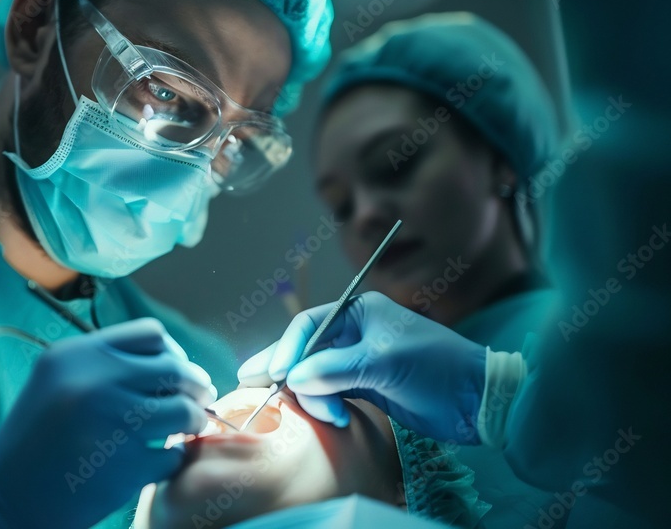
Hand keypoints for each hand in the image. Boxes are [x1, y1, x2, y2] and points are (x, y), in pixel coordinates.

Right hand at [0, 318, 216, 527]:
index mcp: (78, 355)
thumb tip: (173, 359)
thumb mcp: (58, 378)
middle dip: (194, 384)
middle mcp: (95, 383)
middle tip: (198, 398)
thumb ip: (107, 362)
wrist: (7, 491)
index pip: (151, 334)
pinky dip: (172, 457)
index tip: (175, 371)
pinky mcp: (126, 467)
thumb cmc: (39, 433)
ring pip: (183, 410)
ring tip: (182, 429)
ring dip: (190, 420)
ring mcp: (112, 425)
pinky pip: (173, 454)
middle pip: (174, 368)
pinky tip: (156, 459)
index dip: (172, 353)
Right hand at [239, 292, 486, 442]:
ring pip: (315, 374)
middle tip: (251, 385)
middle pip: (306, 349)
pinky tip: (326, 415)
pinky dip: (324, 403)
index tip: (273, 375)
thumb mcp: (385, 362)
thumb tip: (291, 378)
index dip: (287, 349)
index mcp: (360, 311)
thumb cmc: (435, 367)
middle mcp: (354, 332)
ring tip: (326, 414)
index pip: (309, 326)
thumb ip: (336, 369)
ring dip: (312, 395)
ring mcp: (358, 360)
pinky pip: (330, 391)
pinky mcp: (365, 386)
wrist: (477, 399)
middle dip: (283, 368)